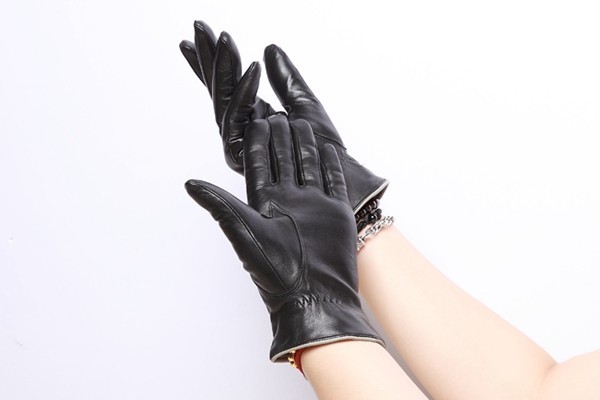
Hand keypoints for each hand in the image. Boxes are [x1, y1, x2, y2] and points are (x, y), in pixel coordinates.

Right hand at [180, 20, 388, 213]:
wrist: (343, 178)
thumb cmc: (326, 148)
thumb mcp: (306, 103)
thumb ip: (287, 78)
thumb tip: (269, 47)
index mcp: (256, 118)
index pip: (229, 85)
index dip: (214, 61)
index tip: (198, 33)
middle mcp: (244, 132)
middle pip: (219, 92)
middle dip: (209, 58)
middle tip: (199, 26)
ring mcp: (241, 146)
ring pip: (224, 103)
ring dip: (223, 70)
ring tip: (225, 38)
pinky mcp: (243, 158)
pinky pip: (238, 120)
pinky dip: (244, 93)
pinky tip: (251, 68)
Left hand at [185, 114, 382, 360]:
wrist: (314, 297)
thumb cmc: (275, 272)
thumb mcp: (243, 233)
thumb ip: (220, 205)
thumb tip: (188, 183)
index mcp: (264, 204)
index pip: (259, 165)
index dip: (257, 142)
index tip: (254, 119)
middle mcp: (288, 201)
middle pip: (284, 160)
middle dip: (280, 136)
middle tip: (278, 112)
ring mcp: (313, 206)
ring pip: (308, 166)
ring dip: (305, 144)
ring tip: (302, 121)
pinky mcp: (335, 212)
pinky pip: (332, 181)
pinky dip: (331, 164)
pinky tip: (328, 148)